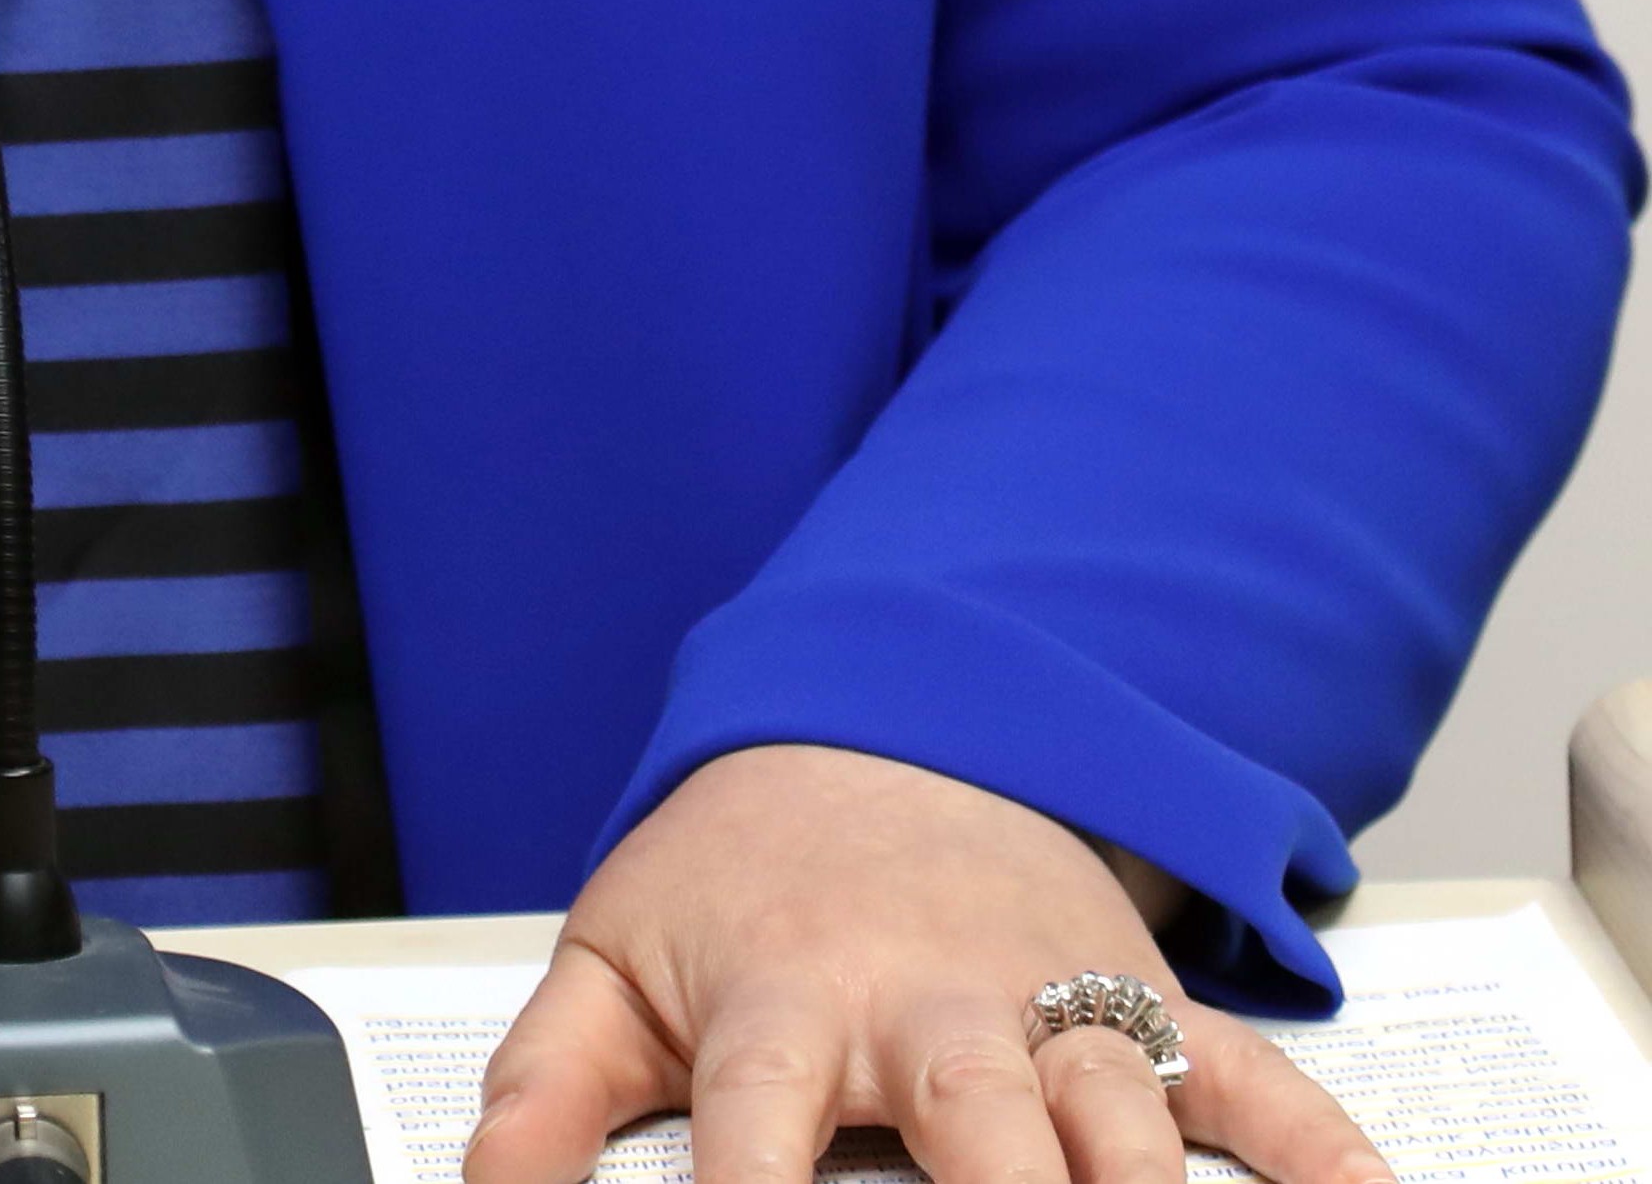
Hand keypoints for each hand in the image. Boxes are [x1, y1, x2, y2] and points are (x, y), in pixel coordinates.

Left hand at [469, 745, 1390, 1183]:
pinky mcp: (1140, 1004)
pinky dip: (1325, 1150)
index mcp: (785, 1001)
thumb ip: (537, 1094)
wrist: (869, 721)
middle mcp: (928, 1005)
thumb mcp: (613, 961)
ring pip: (1118, 1108)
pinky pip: (1252, 1082)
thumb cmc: (739, 874)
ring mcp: (1049, 1000)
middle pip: (977, 1127)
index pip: (755, 1135)